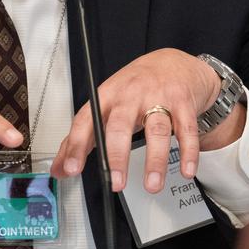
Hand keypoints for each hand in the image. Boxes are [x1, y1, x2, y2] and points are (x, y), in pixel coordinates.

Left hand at [49, 49, 245, 193]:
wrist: (172, 63)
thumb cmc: (135, 87)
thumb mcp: (105, 106)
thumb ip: (82, 138)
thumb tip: (60, 169)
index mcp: (107, 96)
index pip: (86, 120)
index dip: (76, 145)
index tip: (71, 169)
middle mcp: (131, 96)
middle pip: (121, 125)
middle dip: (117, 156)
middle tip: (115, 182)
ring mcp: (159, 98)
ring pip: (157, 130)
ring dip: (155, 160)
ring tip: (152, 185)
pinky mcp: (183, 104)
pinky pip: (187, 130)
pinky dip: (188, 153)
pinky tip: (186, 171)